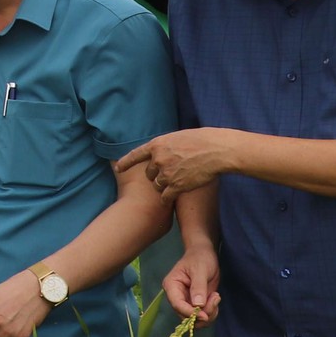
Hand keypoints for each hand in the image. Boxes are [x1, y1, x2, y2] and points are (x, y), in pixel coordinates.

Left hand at [115, 129, 236, 196]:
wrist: (217, 150)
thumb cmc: (202, 140)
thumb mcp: (178, 136)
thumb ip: (166, 145)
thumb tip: (160, 150)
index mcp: (157, 144)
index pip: (136, 155)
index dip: (126, 163)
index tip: (118, 169)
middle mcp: (158, 159)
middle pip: (148, 174)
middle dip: (156, 175)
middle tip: (170, 174)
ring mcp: (167, 173)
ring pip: (157, 186)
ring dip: (163, 186)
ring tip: (176, 182)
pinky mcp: (176, 186)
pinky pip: (165, 197)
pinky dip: (166, 199)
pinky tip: (169, 199)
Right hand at [164, 246, 221, 322]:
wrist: (205, 254)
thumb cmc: (200, 257)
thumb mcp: (200, 270)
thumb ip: (198, 287)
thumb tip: (198, 305)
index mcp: (172, 286)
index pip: (177, 305)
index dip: (190, 313)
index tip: (205, 315)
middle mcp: (177, 296)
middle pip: (185, 315)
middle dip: (202, 314)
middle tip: (215, 300)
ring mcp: (186, 301)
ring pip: (195, 319)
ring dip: (208, 313)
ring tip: (216, 297)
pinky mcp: (196, 303)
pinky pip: (202, 315)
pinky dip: (211, 312)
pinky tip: (215, 298)